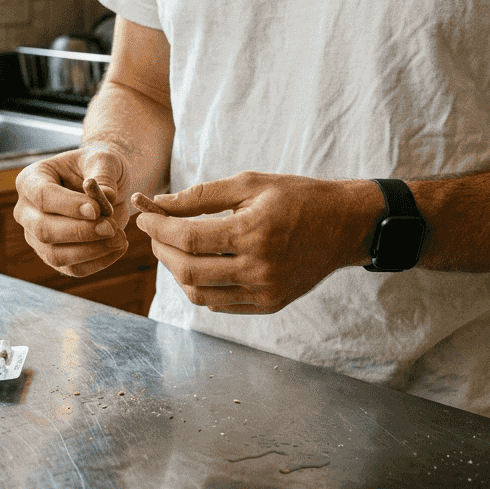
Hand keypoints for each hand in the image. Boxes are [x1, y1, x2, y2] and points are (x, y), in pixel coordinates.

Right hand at [14, 146, 132, 276]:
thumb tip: (106, 197)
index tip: (97, 209)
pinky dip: (99, 262)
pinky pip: (73, 269)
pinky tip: (119, 246)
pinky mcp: (54, 257)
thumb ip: (104, 174)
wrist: (104, 186)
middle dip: (80, 232)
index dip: (68, 205)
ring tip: (120, 238)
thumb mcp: (104, 160)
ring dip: (91, 250)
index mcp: (31, 180)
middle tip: (112, 227)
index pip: (42, 196)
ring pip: (55, 255)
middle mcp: (27, 211)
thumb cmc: (99, 168)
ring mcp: (37, 238)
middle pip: (43, 229)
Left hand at [135, 172, 375, 313]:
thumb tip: (159, 204)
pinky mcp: (270, 304)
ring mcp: (265, 291)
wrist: (344, 226)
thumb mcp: (250, 184)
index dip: (159, 228)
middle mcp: (259, 268)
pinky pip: (220, 304)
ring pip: (200, 294)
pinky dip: (200, 288)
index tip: (145, 217)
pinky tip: (198, 266)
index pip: (188, 238)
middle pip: (188, 271)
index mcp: (253, 232)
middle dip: (162, 251)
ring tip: (173, 250)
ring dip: (177, 273)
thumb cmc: (296, 197)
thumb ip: (201, 195)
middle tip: (155, 233)